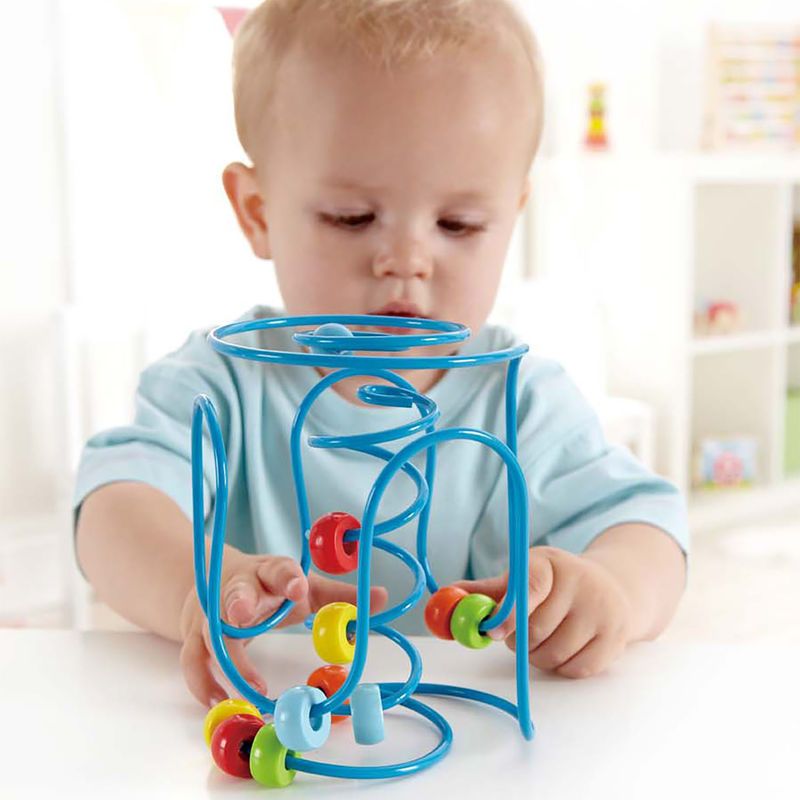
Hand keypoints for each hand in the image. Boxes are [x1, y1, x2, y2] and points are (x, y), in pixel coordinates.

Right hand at [179, 554, 387, 706]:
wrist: (217, 585)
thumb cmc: (268, 588)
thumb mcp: (302, 588)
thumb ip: (339, 595)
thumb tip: (384, 597)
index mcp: (267, 574)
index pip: (277, 570)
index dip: (287, 578)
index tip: (298, 587)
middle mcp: (236, 590)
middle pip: (233, 594)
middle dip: (237, 602)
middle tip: (243, 614)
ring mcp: (211, 615)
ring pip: (209, 633)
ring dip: (223, 659)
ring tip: (246, 688)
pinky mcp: (195, 638)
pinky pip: (193, 662)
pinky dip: (204, 683)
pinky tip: (218, 701)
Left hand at [453, 546, 633, 678]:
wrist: (613, 587)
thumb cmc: (557, 583)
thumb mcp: (525, 576)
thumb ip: (489, 591)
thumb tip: (448, 596)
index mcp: (551, 563)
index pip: (529, 586)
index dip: (507, 613)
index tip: (491, 632)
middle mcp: (581, 583)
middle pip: (536, 629)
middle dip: (518, 639)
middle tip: (517, 633)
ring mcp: (602, 611)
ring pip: (553, 653)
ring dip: (537, 656)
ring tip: (540, 639)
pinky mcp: (615, 640)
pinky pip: (574, 669)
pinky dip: (561, 667)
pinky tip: (562, 648)